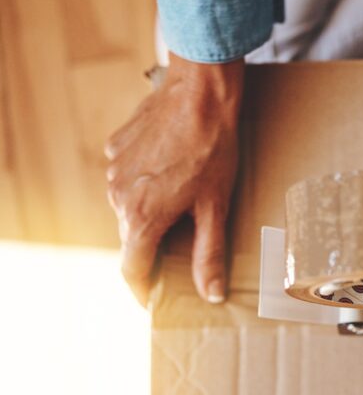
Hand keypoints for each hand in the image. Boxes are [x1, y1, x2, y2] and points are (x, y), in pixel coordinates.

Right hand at [105, 53, 242, 305]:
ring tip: (180, 206)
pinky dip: (144, 183)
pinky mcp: (116, 147)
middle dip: (152, 250)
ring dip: (148, 213)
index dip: (143, 289)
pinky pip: (127, 177)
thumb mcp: (216, 207)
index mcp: (140, 217)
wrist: (200, 95)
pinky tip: (171, 173)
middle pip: (131, 237)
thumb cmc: (213, 151)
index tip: (153, 300)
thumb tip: (211, 293)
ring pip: (128, 206)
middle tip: (179, 254)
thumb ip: (210, 253)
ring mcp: (114, 169)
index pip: (132, 269)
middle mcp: (117, 195)